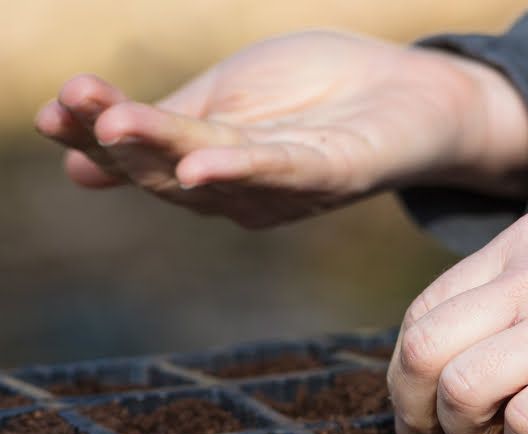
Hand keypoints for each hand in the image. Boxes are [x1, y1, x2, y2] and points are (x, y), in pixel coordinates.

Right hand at [35, 31, 527, 227]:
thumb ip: (169, 123)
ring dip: (163, 149)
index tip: (51, 110)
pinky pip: (286, 173)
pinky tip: (200, 166)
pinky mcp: (339, 173)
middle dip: (117, 138)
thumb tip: (76, 163)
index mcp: (213, 160)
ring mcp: (291, 187)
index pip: (144, 152)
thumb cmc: (323, 90)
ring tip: (112, 126)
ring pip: (216, 170)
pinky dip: (242, 170)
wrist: (416, 91)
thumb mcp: (233, 93)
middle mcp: (244, 189)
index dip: (95, 134)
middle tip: (70, 106)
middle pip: (170, 168)